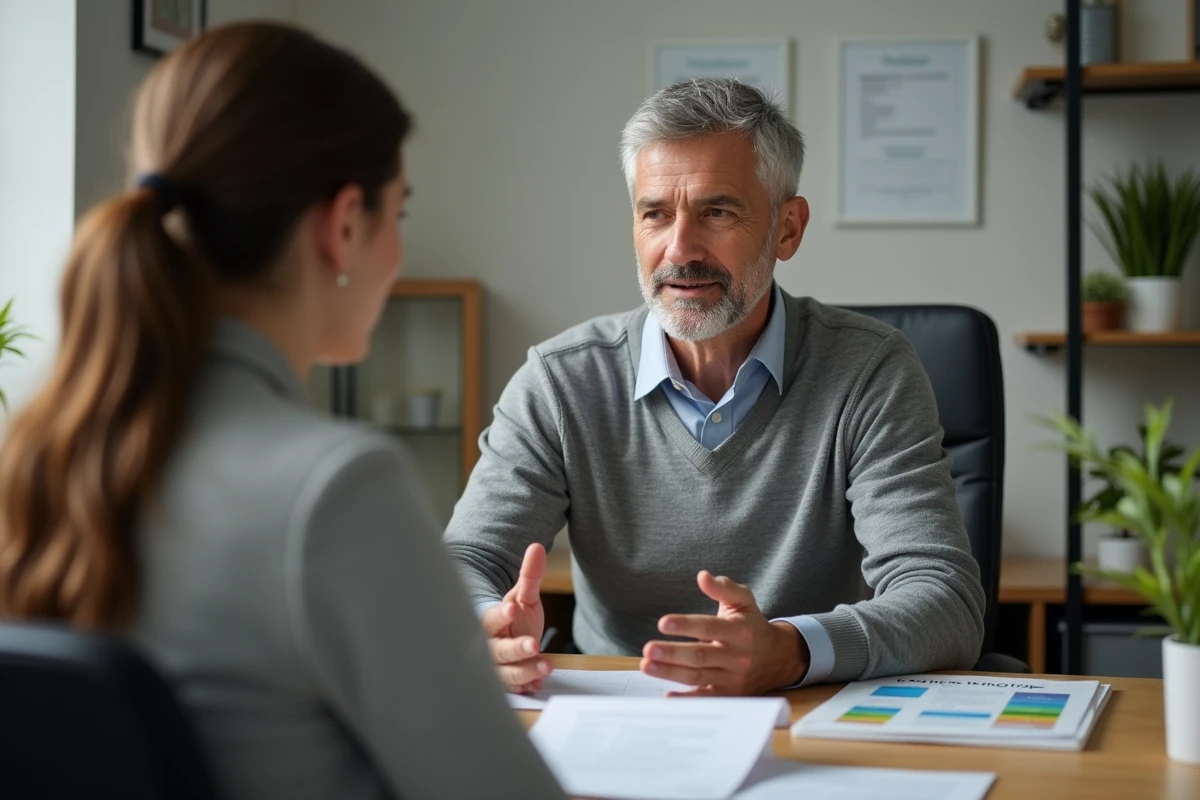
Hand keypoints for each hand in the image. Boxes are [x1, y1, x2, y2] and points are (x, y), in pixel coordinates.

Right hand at [480, 543, 552, 692]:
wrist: (509, 642)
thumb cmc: (513, 618)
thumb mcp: (523, 597)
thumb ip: (530, 575)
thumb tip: (537, 547)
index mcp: (490, 623)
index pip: (490, 619)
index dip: (499, 615)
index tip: (511, 609)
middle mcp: (490, 647)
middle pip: (496, 651)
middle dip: (514, 649)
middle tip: (533, 644)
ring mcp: (498, 668)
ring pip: (506, 674)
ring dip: (525, 672)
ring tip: (546, 666)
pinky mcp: (509, 684)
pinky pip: (516, 690)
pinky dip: (527, 687)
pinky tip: (538, 685)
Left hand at [639, 570, 809, 695]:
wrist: (779, 657)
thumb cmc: (752, 625)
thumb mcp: (743, 601)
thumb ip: (723, 588)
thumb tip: (702, 576)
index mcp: (739, 630)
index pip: (709, 627)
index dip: (686, 625)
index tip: (662, 623)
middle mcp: (737, 655)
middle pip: (701, 656)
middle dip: (673, 653)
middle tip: (648, 649)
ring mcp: (733, 677)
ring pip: (699, 677)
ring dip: (671, 673)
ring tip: (647, 666)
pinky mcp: (730, 694)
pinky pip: (707, 698)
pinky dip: (687, 698)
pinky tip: (667, 695)